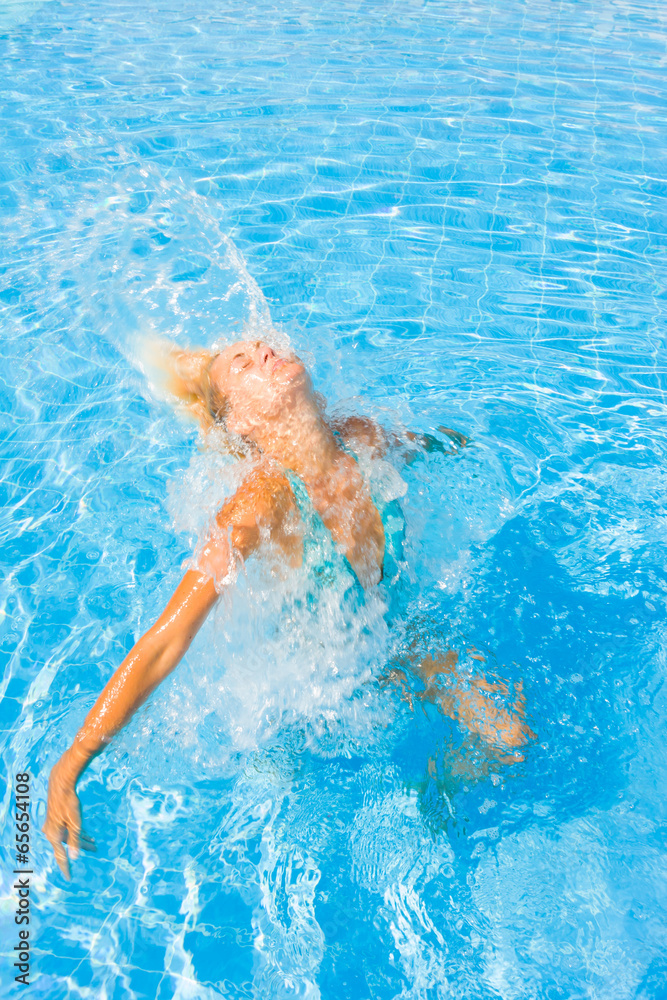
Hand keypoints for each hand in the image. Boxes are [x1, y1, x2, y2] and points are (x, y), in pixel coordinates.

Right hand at [43, 757, 95, 878]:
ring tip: (94, 843)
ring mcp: (52, 824)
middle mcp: (51, 831)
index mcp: (54, 835)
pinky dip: (77, 832)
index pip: (61, 856)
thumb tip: (75, 857)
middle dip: (81, 848)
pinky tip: (86, 834)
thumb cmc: (69, 802)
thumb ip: (75, 840)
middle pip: (67, 845)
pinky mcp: (56, 818)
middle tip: (94, 850)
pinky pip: (67, 829)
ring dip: (80, 840)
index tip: (69, 878)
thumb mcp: (75, 822)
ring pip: (68, 836)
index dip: (66, 867)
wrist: (61, 782)